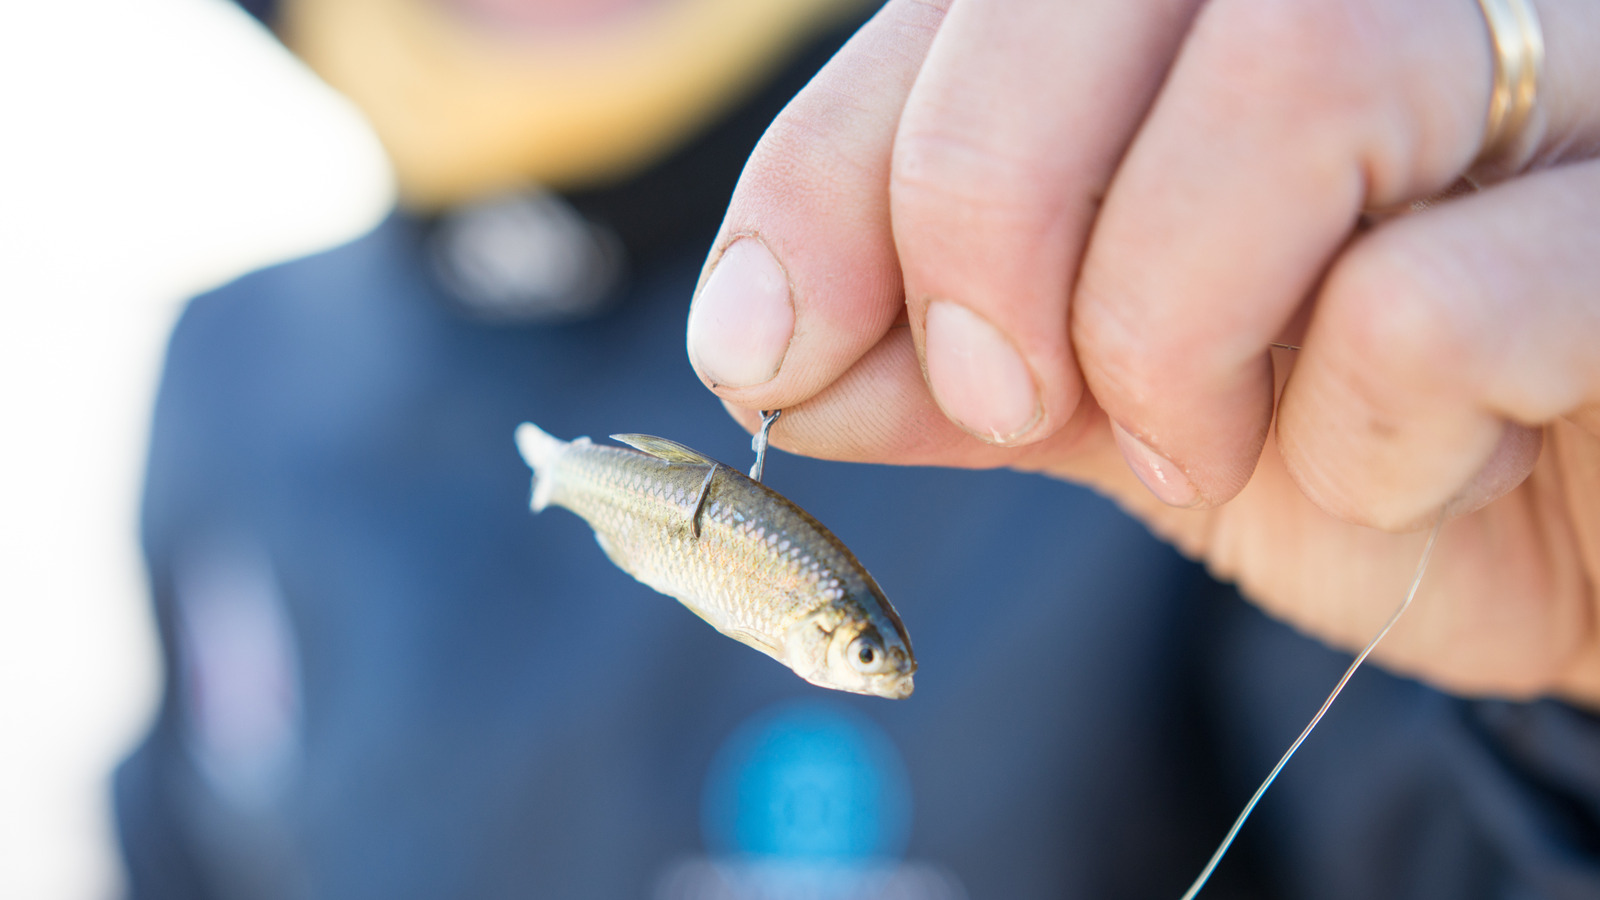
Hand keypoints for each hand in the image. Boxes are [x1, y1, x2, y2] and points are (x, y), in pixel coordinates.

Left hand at [684, 0, 1599, 704]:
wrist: (1579, 540)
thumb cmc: (1352, 433)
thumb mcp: (1103, 389)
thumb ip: (942, 353)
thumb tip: (768, 350)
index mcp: (1210, 6)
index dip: (830, 167)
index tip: (767, 344)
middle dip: (983, 221)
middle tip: (1003, 394)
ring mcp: (1562, 54)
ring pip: (1292, 80)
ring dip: (1170, 333)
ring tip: (1206, 443)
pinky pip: (1442, 300)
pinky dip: (1365, 443)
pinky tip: (1415, 469)